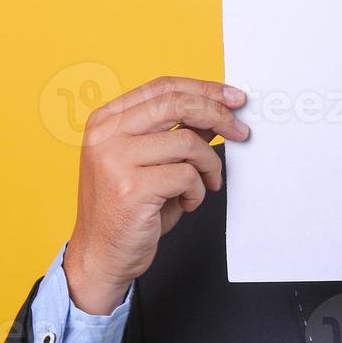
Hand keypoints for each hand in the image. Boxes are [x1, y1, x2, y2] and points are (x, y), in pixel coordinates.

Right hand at [64, 76, 248, 314]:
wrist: (101, 255)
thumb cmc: (129, 209)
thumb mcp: (151, 162)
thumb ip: (177, 133)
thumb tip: (217, 110)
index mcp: (107, 120)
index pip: (163, 87)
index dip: (204, 89)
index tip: (234, 98)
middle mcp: (106, 135)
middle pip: (176, 104)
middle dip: (218, 114)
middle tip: (241, 132)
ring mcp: (115, 160)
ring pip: (188, 142)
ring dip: (210, 164)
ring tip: (207, 183)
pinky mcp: (131, 188)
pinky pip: (187, 175)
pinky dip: (198, 190)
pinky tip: (189, 202)